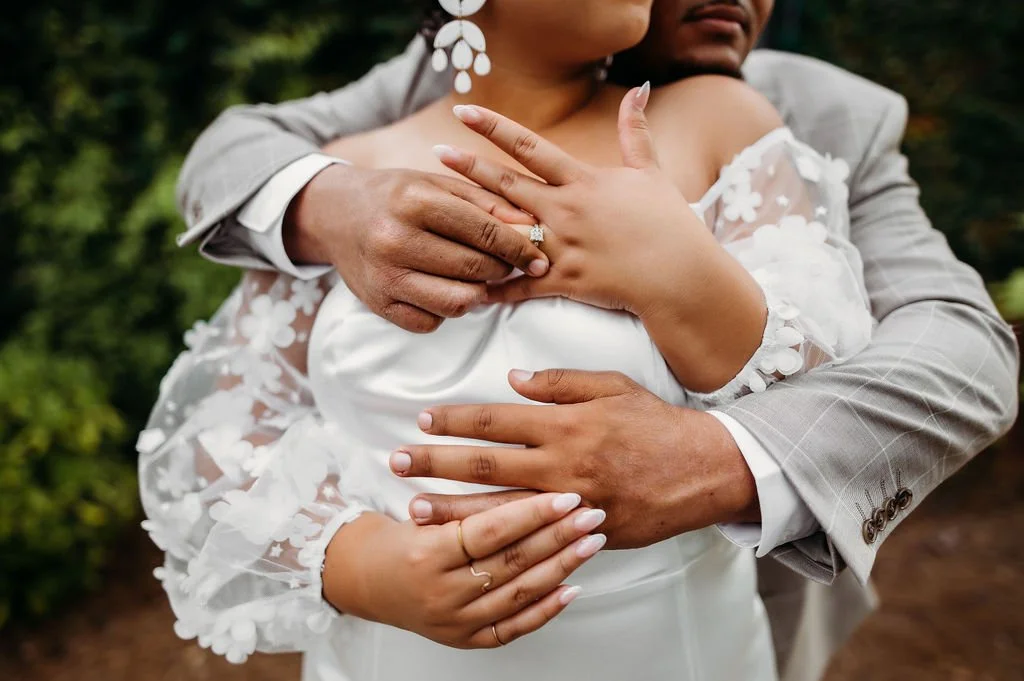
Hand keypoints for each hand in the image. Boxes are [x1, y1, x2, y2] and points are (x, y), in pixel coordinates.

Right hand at [284, 163, 547, 333]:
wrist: (336, 214)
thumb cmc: (399, 196)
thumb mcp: (439, 184)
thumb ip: (487, 202)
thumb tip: (532, 225)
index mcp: (415, 201)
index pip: (484, 231)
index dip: (519, 248)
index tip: (539, 258)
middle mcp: (395, 239)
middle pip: (474, 269)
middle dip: (502, 271)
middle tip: (510, 267)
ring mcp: (384, 276)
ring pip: (457, 302)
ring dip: (479, 294)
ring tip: (480, 279)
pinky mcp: (378, 305)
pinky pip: (431, 321)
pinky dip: (447, 310)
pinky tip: (445, 289)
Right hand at [322, 492, 606, 648]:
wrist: (365, 582)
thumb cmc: (398, 540)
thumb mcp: (421, 513)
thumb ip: (466, 501)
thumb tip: (521, 470)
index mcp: (426, 554)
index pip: (490, 531)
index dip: (531, 512)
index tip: (565, 494)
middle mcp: (442, 593)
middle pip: (512, 562)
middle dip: (558, 536)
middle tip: (592, 512)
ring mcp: (457, 622)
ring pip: (520, 594)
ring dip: (562, 566)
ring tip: (591, 541)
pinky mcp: (468, 640)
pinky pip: (515, 627)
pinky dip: (546, 608)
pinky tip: (572, 587)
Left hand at [391, 369, 759, 549]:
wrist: (704, 470)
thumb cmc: (656, 424)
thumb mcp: (612, 386)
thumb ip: (560, 382)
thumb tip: (513, 380)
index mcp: (566, 423)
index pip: (495, 420)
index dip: (454, 419)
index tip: (423, 419)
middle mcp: (562, 464)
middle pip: (484, 464)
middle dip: (434, 463)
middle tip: (396, 461)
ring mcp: (572, 502)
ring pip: (498, 509)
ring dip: (451, 508)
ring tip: (413, 506)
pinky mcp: (584, 532)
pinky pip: (532, 538)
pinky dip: (497, 539)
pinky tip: (470, 539)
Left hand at [434, 90, 767, 391]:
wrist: (683, 276)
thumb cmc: (669, 224)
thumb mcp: (652, 173)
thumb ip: (635, 132)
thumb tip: (639, 90)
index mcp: (584, 181)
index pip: (531, 147)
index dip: (495, 128)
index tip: (464, 111)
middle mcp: (568, 211)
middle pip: (508, 185)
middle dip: (470, 168)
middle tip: (437, 154)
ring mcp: (564, 247)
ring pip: (507, 234)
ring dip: (471, 225)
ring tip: (438, 217)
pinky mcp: (566, 282)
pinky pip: (522, 286)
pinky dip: (496, 288)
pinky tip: (468, 288)